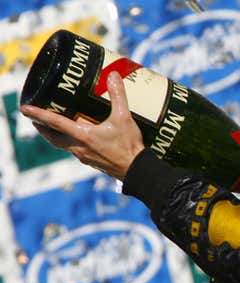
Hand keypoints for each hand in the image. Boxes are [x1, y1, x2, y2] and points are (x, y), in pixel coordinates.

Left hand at [20, 72, 144, 180]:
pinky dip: (70, 143)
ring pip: (63, 145)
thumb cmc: (129, 146)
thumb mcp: (124, 117)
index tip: (24, 109)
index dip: (38, 114)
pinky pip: (75, 150)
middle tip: (35, 119)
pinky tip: (79, 139)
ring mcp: (84, 156)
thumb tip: (114, 75)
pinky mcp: (92, 162)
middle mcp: (79, 147)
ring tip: (55, 127)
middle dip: (42, 128)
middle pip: (53, 137)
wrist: (136, 170)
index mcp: (83, 135)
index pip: (55, 122)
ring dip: (55, 136)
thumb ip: (118, 95)